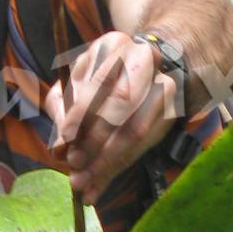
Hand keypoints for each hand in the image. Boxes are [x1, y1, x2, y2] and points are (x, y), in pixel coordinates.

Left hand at [43, 30, 174, 199]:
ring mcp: (163, 82)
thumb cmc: (103, 82)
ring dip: (107, 161)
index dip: (79, 114)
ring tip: (85, 183)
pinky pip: (145, 143)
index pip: (96, 82)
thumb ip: (64, 113)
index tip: (65, 141)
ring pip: (135, 129)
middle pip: (121, 102)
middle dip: (94, 140)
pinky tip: (99, 185)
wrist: (149, 71)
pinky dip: (119, 166)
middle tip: (75, 165)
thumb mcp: (76, 88)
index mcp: (112, 45)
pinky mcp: (172, 108)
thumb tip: (60, 148)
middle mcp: (142, 58)